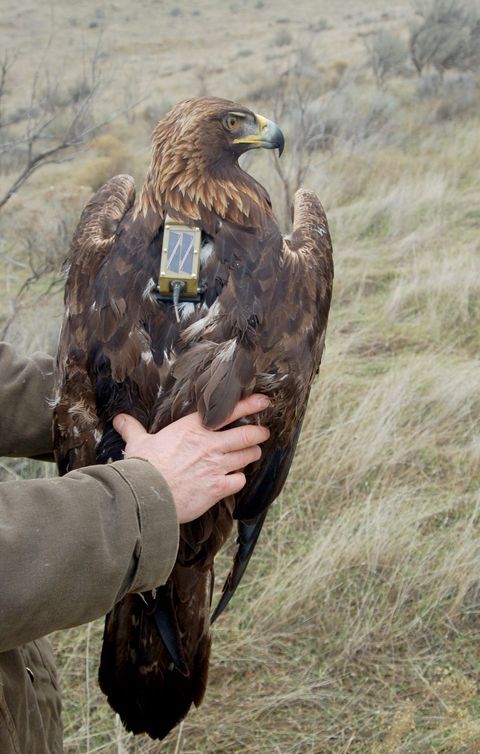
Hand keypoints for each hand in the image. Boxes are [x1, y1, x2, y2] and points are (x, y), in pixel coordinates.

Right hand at [113, 395, 269, 523]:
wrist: (146, 495)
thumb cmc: (142, 467)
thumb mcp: (137, 443)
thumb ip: (133, 429)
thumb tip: (119, 419)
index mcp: (192, 428)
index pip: (228, 412)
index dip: (250, 405)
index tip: (263, 402)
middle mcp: (209, 444)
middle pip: (247, 434)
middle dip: (258, 433)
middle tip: (263, 433)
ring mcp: (215, 466)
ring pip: (247, 456)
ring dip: (251, 454)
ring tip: (253, 453)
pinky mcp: (217, 487)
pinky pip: (239, 480)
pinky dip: (239, 479)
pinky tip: (234, 479)